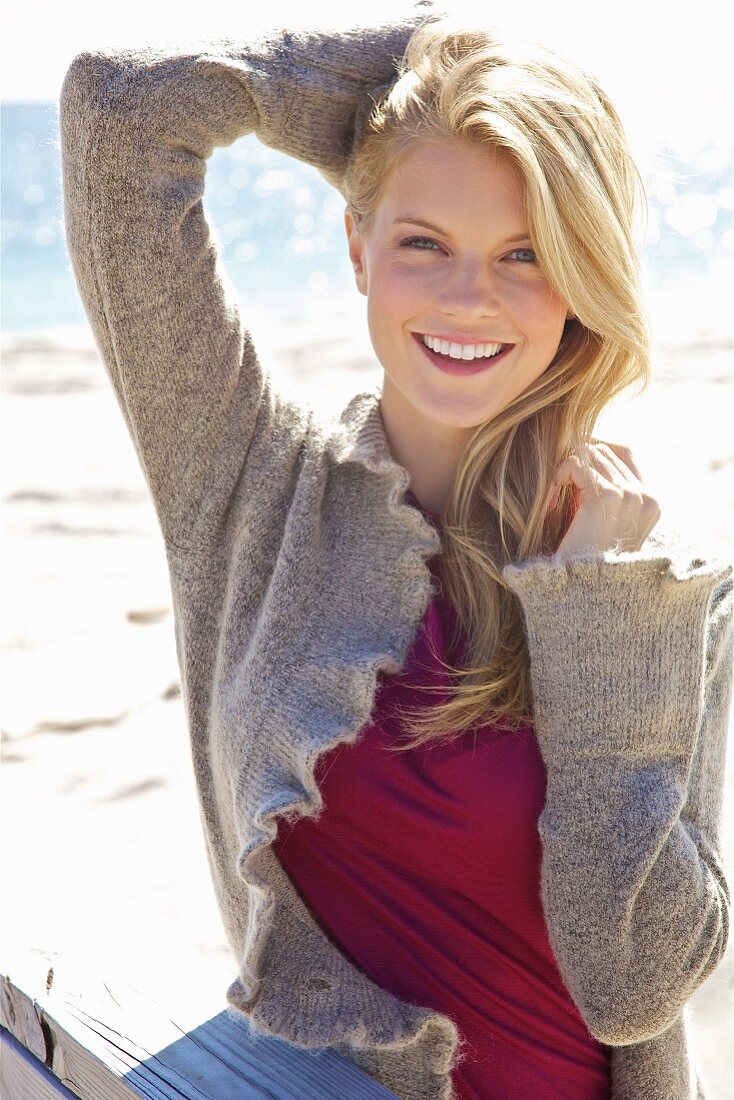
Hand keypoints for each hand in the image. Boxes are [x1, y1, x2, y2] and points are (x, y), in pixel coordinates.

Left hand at [546, 440, 660, 559]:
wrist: (580, 593)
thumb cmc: (584, 560)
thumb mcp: (603, 521)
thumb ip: (605, 490)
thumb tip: (585, 449)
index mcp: (652, 503)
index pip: (625, 451)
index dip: (593, 452)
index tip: (569, 469)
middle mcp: (647, 497)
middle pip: (604, 451)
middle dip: (576, 463)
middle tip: (556, 488)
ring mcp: (631, 496)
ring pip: (590, 454)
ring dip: (565, 470)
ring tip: (553, 496)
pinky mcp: (608, 497)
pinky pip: (577, 464)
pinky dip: (559, 476)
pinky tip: (550, 501)